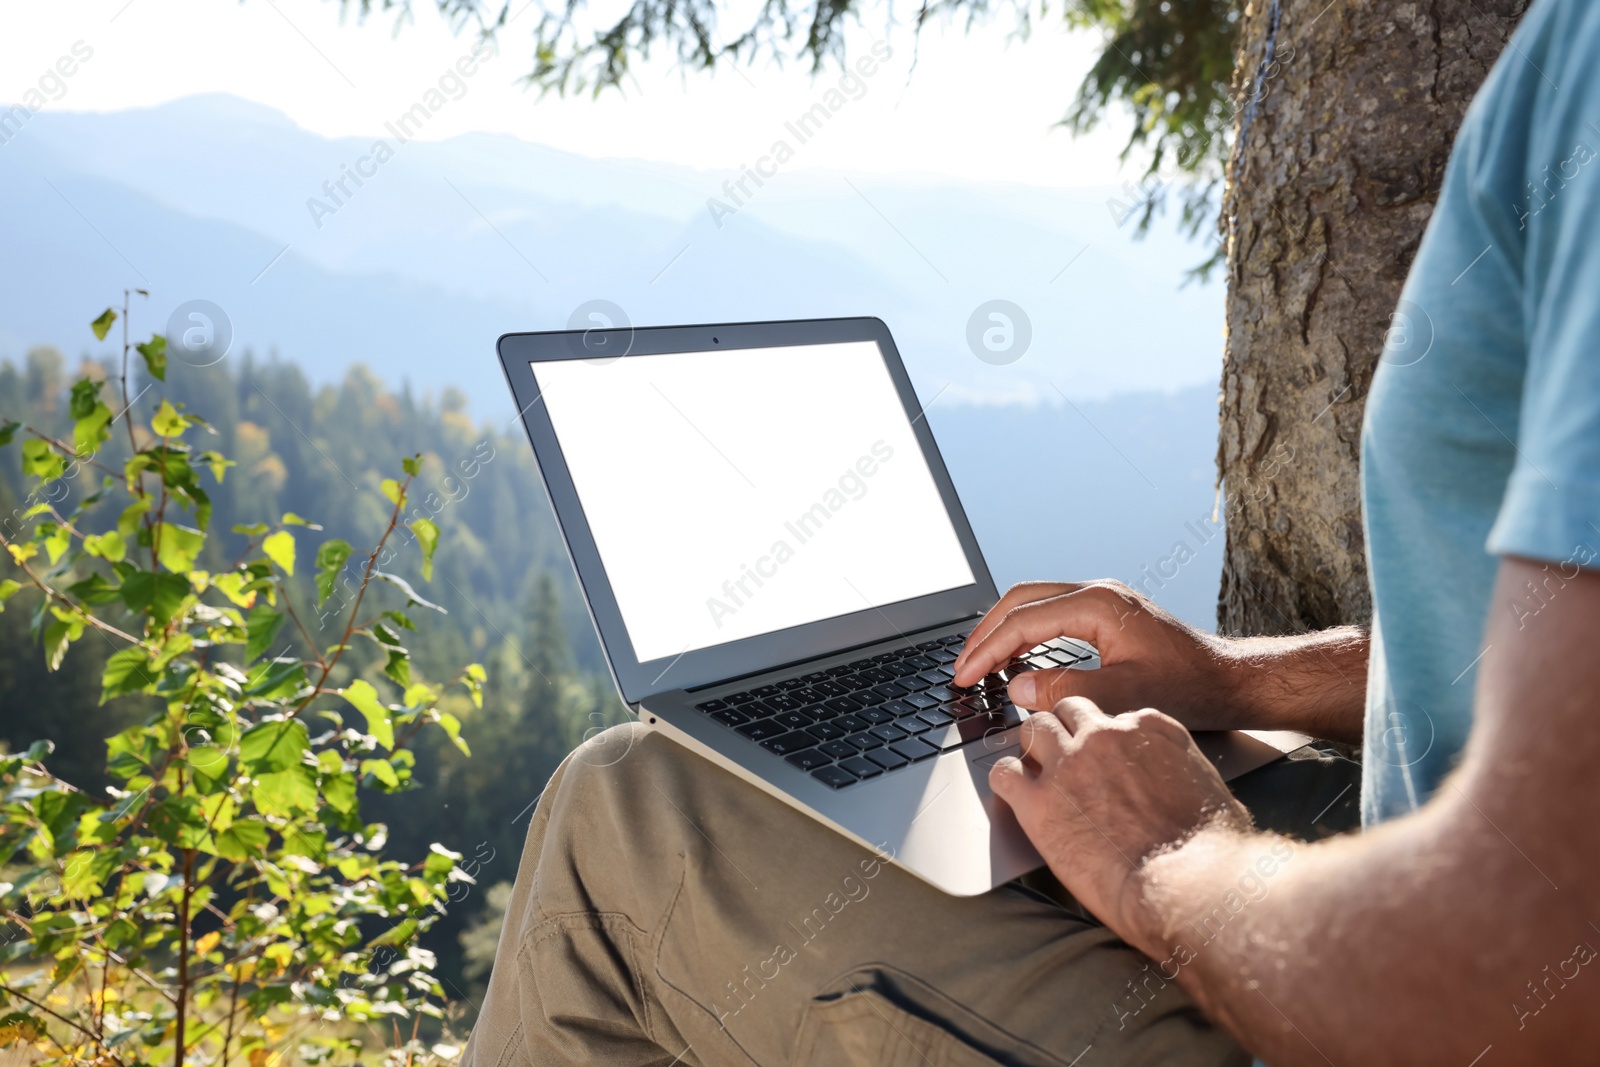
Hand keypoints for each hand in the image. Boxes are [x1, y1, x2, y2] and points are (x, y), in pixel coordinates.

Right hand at [953, 580, 1244, 730]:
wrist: (1230, 682)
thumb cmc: (1190, 688)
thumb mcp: (1123, 695)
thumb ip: (1065, 690)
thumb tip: (1018, 685)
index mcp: (1098, 604)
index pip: (1023, 620)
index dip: (987, 650)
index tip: (965, 675)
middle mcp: (1098, 593)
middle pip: (1021, 600)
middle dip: (986, 633)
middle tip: (962, 666)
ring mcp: (1103, 601)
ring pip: (1035, 604)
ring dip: (1004, 632)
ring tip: (981, 664)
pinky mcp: (1109, 615)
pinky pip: (1053, 614)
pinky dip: (1026, 634)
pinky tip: (1019, 659)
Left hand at [990, 696, 1250, 955]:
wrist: (1187, 883)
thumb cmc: (1211, 849)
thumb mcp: (1211, 790)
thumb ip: (1184, 772)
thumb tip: (1184, 785)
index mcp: (1149, 729)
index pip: (1114, 713)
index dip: (1105, 734)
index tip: (1103, 750)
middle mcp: (1105, 735)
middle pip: (1068, 711)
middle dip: (1063, 728)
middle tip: (1061, 751)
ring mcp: (1068, 764)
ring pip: (1033, 730)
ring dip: (1031, 746)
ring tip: (1031, 764)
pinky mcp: (1038, 801)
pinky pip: (1004, 773)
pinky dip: (1005, 780)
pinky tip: (1012, 791)